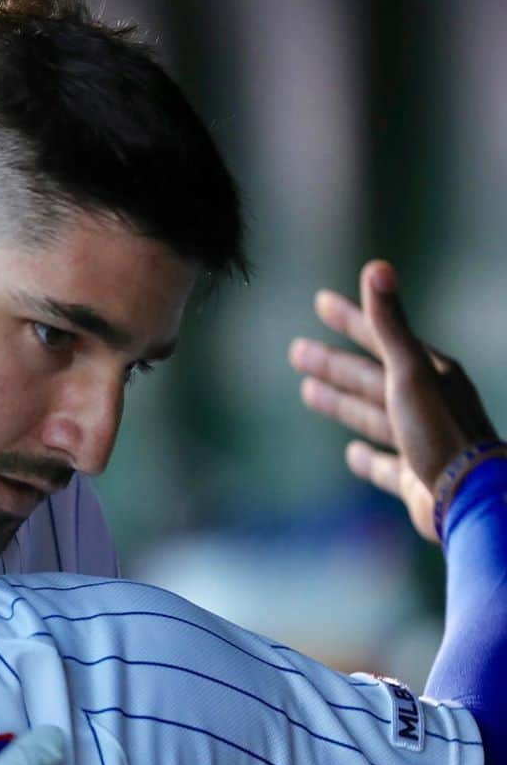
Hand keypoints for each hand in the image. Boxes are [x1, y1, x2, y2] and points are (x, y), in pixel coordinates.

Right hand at [289, 260, 497, 541]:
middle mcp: (426, 404)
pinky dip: (367, 459)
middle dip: (334, 364)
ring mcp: (421, 442)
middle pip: (370, 377)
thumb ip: (389, 323)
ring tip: (307, 392)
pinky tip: (352, 454)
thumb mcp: (410, 371)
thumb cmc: (439, 429)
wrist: (469, 497)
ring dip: (342, 403)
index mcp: (428, 374)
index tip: (321, 302)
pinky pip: (386, 466)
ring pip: (373, 416)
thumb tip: (377, 267)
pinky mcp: (417, 479)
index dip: (351, 318)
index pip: (381, 336)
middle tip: (296, 352)